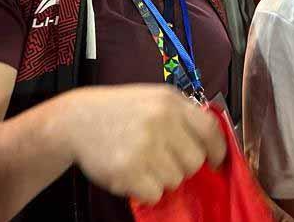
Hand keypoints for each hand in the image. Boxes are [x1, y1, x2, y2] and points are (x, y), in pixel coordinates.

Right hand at [64, 85, 226, 204]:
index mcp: (170, 102)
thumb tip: (212, 145)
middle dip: (182, 166)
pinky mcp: (128, 170)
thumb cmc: (118, 111)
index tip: (216, 161)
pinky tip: (130, 172)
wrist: (76, 120)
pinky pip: (154, 193)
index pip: (210, 131)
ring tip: (141, 162)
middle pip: (194, 162)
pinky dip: (144, 190)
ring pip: (175, 180)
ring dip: (161, 178)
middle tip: (162, 159)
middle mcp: (161, 121)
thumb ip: (182, 117)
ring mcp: (144, 146)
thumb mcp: (153, 99)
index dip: (217, 150)